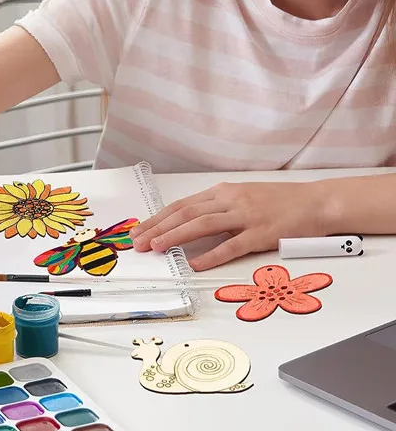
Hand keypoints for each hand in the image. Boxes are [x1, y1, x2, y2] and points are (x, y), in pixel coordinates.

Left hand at [132, 181, 327, 269]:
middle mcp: (230, 201)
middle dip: (158, 227)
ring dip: (176, 237)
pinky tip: (196, 264)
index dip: (158, 218)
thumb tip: (189, 224)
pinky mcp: (262, 233)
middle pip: (185, 213)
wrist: (316, 202)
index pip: (181, 205)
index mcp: (222, 192)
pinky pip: (233, 245)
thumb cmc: (280, 202)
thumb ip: (218, 209)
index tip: (140, 230)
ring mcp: (246, 216)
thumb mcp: (243, 198)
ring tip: (157, 248)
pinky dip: (212, 255)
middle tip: (138, 242)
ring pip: (202, 225)